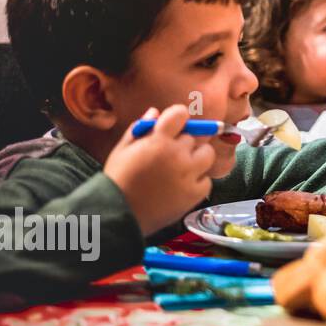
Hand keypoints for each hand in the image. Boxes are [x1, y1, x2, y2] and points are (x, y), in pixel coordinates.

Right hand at [105, 105, 215, 235]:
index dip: (178, 118)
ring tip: (180, 169)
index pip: (180, 113)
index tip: (176, 125)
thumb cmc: (118, 180)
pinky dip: (197, 182)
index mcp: (158, 140)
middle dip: (182, 143)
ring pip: (207, 154)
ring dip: (197, 158)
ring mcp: (188, 174)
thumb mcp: (122, 150)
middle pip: (193, 137)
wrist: (118, 213)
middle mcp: (177, 154)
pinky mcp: (195, 193)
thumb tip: (155, 112)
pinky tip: (180, 187)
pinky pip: (206, 180)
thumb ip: (140, 128)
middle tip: (169, 156)